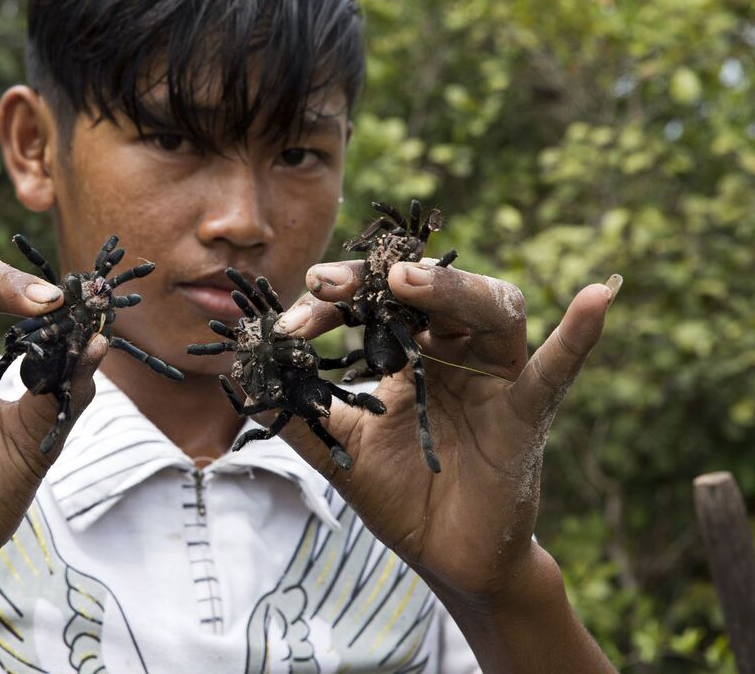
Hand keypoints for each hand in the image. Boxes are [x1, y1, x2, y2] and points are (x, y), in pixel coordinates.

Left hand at [271, 259, 616, 602]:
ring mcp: (496, 379)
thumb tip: (240, 380)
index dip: (336, 305)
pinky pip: (556, 371)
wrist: (446, 557)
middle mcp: (458, 354)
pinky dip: (579, 335)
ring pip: (492, 310)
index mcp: (413, 353)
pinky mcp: (526, 414)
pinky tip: (597, 297)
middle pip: (435, 293)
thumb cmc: (400, 495)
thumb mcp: (337, 448)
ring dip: (454, 289)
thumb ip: (297, 411)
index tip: (294, 314)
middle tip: (332, 284)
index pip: (376, 307)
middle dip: (382, 284)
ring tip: (410, 280)